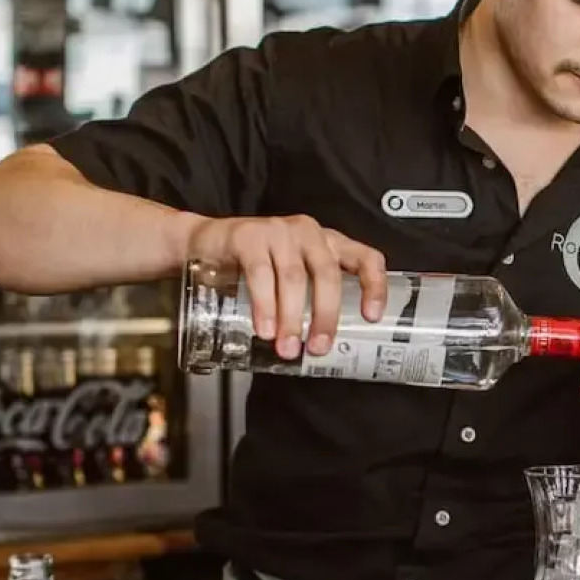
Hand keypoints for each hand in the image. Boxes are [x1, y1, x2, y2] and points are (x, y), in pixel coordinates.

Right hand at [185, 214, 387, 359]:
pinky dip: (265, 305)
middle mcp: (309, 233)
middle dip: (325, 315)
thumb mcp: (291, 276)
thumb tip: (321, 348)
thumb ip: (309, 299)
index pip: (365, 258)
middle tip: (319, 347)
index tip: (372, 316)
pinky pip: (261, 274)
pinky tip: (265, 328)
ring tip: (288, 347)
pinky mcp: (248, 236)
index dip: (374, 286)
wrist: (204, 243)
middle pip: (327, 274)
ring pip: (294, 278)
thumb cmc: (256, 264)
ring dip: (292, 318)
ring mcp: (279, 231)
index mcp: (329, 243)